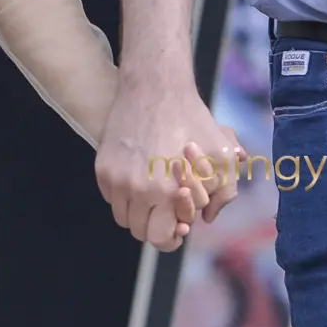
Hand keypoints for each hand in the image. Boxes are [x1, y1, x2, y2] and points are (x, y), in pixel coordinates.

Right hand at [96, 80, 243, 249]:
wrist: (155, 88)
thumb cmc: (193, 121)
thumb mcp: (222, 155)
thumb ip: (223, 194)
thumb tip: (206, 218)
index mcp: (166, 192)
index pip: (160, 238)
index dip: (171, 238)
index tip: (178, 227)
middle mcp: (137, 189)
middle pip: (139, 231)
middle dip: (155, 226)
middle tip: (167, 213)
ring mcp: (116, 179)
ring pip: (123, 217)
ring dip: (139, 212)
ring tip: (154, 195)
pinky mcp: (102, 167)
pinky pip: (111, 197)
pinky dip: (124, 195)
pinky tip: (140, 177)